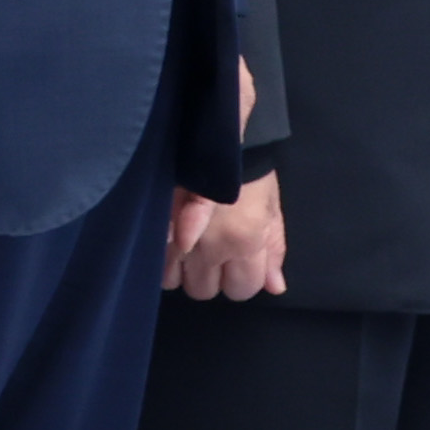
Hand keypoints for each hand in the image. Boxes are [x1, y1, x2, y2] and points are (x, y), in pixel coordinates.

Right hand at [165, 168, 288, 300]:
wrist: (218, 139)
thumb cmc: (249, 175)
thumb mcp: (271, 211)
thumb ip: (273, 251)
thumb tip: (275, 288)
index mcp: (244, 242)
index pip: (241, 290)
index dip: (240, 281)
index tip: (238, 265)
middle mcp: (210, 246)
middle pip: (203, 290)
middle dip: (208, 278)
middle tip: (211, 256)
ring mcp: (177, 235)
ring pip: (172, 281)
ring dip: (179, 270)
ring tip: (186, 252)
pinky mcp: (156, 222)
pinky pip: (154, 258)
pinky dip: (161, 257)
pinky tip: (166, 244)